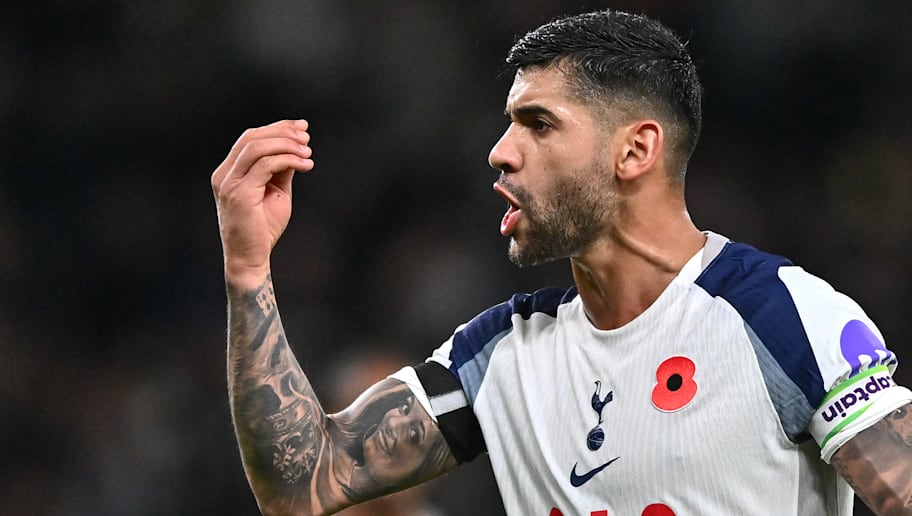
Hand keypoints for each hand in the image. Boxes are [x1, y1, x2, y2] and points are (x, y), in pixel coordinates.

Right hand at [211, 119, 313, 288]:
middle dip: (282, 131)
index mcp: (229, 173)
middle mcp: (224, 175)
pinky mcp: (239, 194)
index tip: (301, 127)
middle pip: (252, 138)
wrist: (250, 259)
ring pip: (257, 147)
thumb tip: (296, 147)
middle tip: (307, 135)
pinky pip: (265, 165)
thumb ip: (282, 170)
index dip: (276, 128)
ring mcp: (228, 184)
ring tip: (308, 151)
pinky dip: (288, 160)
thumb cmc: (263, 230)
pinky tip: (306, 164)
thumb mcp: (276, 193)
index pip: (250, 139)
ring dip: (287, 145)